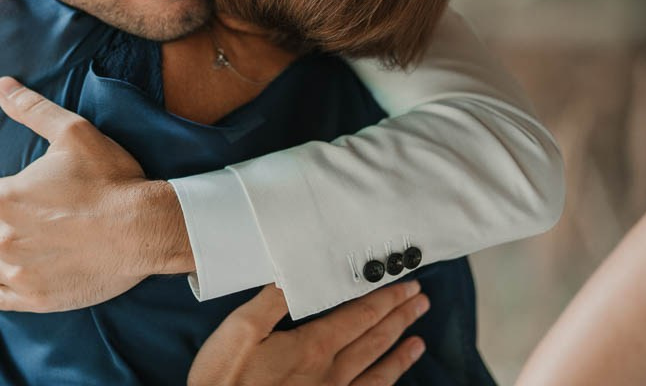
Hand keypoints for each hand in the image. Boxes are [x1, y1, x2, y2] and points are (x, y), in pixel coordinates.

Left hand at [0, 77, 191, 311]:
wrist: (144, 228)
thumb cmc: (111, 179)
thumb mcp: (74, 132)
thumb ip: (32, 108)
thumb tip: (1, 85)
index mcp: (6, 197)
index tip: (1, 187)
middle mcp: (4, 237)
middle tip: (9, 214)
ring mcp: (19, 271)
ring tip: (10, 242)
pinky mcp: (35, 297)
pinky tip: (4, 274)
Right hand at [189, 282, 428, 385]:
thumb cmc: (225, 378)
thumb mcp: (240, 328)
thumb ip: (272, 300)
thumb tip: (295, 272)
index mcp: (313, 346)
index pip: (359, 316)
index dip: (385, 299)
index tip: (407, 286)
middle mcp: (330, 373)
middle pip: (374, 340)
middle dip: (399, 318)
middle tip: (421, 302)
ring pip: (377, 373)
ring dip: (400, 354)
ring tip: (418, 341)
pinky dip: (383, 385)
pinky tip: (389, 382)